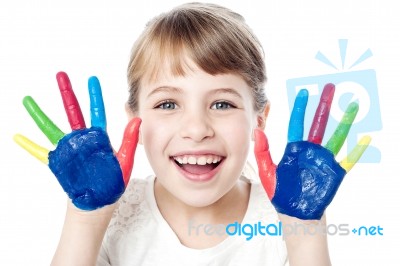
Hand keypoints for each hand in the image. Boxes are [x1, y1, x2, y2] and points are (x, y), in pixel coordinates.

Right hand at [14, 72, 140, 210]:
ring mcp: (68, 149)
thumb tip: (137, 119)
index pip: (97, 111)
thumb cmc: (113, 183)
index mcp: (99, 138)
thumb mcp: (125, 161)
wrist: (99, 202)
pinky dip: (30, 145)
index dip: (95, 95)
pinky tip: (18, 137)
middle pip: (72, 111)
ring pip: (51, 127)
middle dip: (67, 93)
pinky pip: (41, 152)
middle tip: (61, 75)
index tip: (92, 79)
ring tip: (27, 100)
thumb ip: (129, 140)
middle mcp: (81, 140)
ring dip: (39, 114)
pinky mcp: (58, 162)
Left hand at [254, 84, 369, 219]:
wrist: (295, 214)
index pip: (297, 123)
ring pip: (336, 136)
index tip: (303, 92)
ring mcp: (324, 160)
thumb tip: (257, 130)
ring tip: (352, 105)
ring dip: (345, 121)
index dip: (300, 108)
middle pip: (319, 123)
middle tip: (330, 87)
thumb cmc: (281, 194)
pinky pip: (349, 159)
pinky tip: (366, 139)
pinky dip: (358, 150)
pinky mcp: (335, 172)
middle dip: (324, 105)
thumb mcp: (268, 173)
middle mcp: (310, 150)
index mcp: (294, 149)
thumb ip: (263, 152)